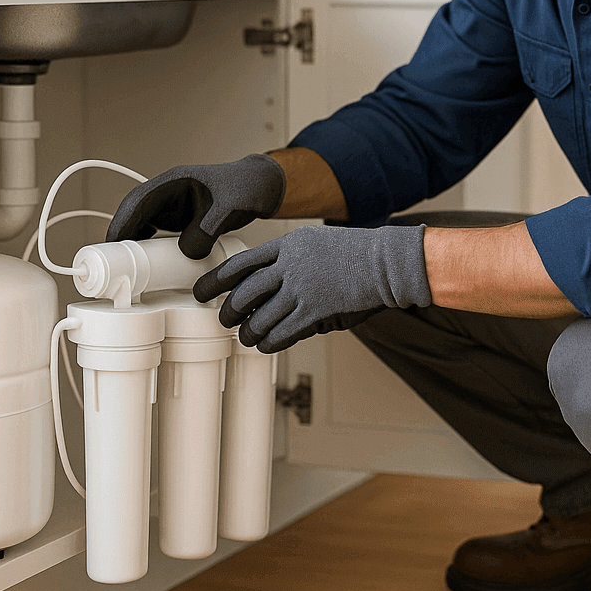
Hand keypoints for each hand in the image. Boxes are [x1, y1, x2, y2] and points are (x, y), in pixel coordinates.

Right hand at [106, 154, 284, 258]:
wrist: (260, 188)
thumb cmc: (245, 187)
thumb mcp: (228, 207)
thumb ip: (207, 229)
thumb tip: (186, 252)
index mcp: (174, 181)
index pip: (138, 201)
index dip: (123, 222)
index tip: (113, 244)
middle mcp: (167, 194)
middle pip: (133, 214)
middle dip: (121, 237)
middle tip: (113, 264)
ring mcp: (172, 207)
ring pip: (142, 225)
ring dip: (132, 244)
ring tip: (125, 269)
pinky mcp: (179, 221)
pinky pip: (156, 234)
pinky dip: (148, 248)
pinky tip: (146, 264)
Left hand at [195, 224, 430, 352]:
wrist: (388, 263)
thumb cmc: (357, 254)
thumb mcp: (317, 245)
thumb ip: (291, 263)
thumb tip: (269, 288)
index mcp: (288, 245)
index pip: (241, 263)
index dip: (217, 279)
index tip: (202, 290)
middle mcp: (290, 265)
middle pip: (244, 292)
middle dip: (229, 310)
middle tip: (224, 319)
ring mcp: (302, 288)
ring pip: (259, 317)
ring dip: (248, 332)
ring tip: (246, 338)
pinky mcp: (315, 311)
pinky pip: (281, 332)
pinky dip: (269, 342)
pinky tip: (267, 345)